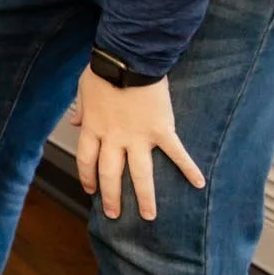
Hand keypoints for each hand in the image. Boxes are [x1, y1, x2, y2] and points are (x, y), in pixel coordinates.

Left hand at [70, 70, 205, 220]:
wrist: (129, 59)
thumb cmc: (104, 69)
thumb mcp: (83, 90)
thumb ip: (81, 110)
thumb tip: (75, 123)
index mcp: (94, 128)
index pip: (86, 160)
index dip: (88, 177)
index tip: (91, 191)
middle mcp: (114, 138)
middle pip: (110, 174)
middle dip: (111, 197)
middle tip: (114, 214)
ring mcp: (138, 137)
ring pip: (140, 174)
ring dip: (144, 197)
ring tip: (149, 215)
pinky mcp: (161, 130)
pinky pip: (176, 153)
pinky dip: (188, 168)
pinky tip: (198, 184)